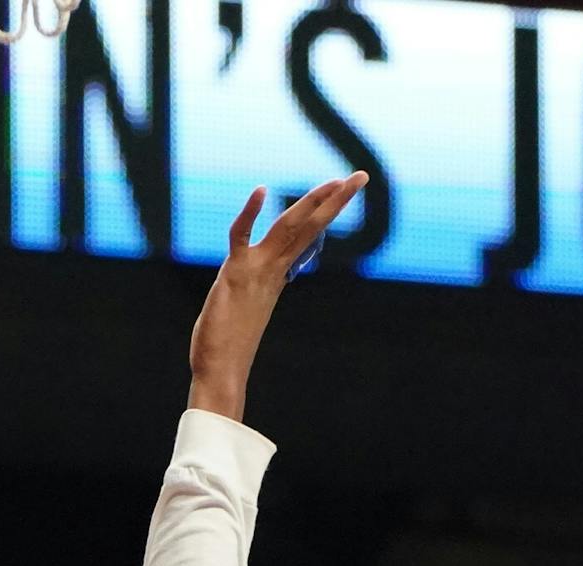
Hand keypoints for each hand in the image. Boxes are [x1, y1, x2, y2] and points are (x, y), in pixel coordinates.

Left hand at [188, 172, 367, 422]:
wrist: (222, 372)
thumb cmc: (228, 346)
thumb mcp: (250, 306)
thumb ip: (261, 287)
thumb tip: (276, 278)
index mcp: (277, 274)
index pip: (306, 234)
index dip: (324, 211)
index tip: (343, 190)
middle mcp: (272, 268)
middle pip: (308, 226)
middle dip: (335, 200)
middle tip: (360, 176)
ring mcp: (256, 270)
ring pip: (288, 227)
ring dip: (313, 201)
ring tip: (338, 181)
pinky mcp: (234, 274)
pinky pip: (241, 236)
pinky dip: (250, 213)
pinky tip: (261, 190)